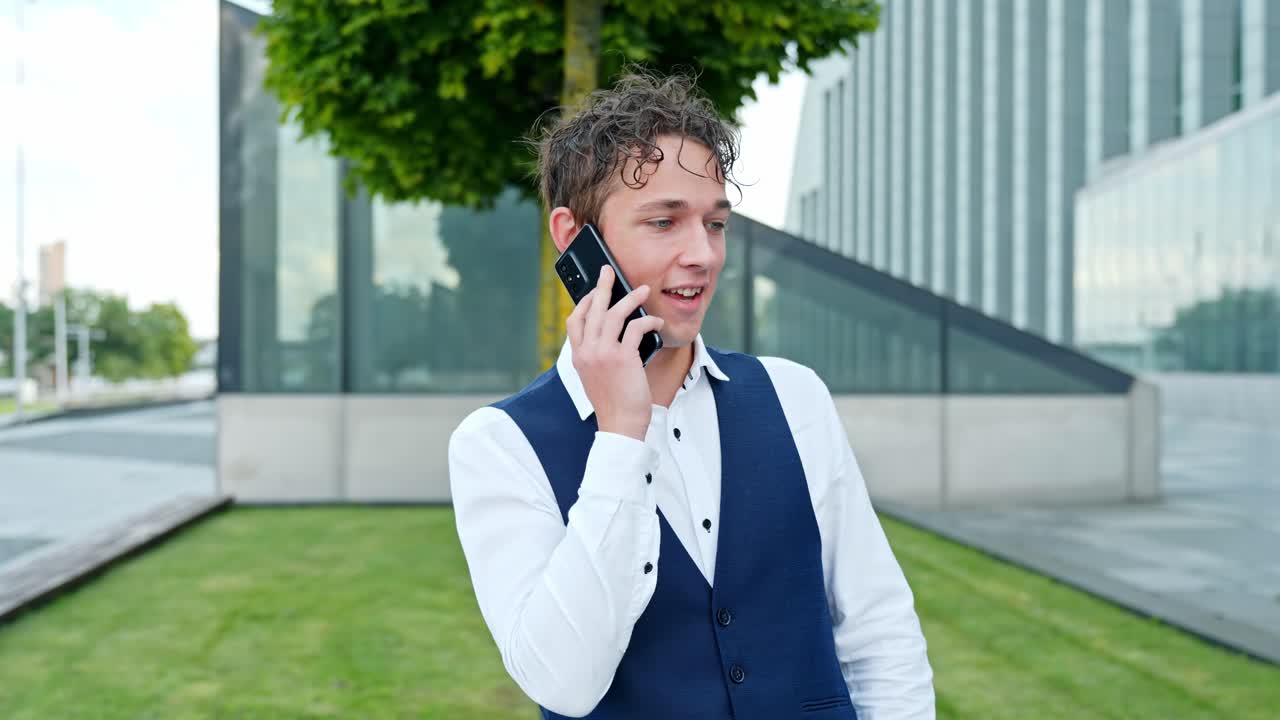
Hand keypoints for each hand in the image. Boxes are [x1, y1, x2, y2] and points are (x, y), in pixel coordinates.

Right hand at [566, 265, 664, 440]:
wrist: (620, 424)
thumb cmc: (613, 402)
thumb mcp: (596, 377)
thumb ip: (597, 356)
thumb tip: (614, 334)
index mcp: (578, 356)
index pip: (574, 321)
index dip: (584, 303)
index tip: (594, 292)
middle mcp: (587, 351)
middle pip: (591, 309)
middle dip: (602, 286)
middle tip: (609, 270)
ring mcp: (603, 353)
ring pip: (614, 314)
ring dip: (630, 298)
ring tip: (643, 289)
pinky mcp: (623, 358)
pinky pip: (636, 328)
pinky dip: (648, 321)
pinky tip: (657, 322)